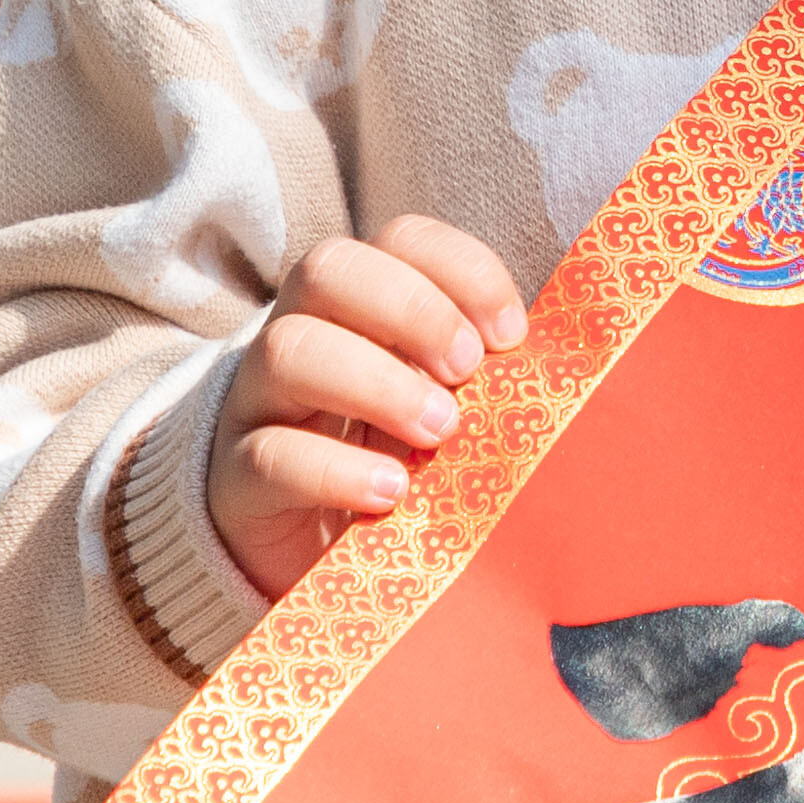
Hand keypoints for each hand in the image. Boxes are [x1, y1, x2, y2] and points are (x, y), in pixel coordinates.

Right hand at [204, 218, 533, 600]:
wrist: (310, 562)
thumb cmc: (394, 466)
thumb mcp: (442, 410)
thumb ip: (482, 379)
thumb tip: (567, 365)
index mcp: (358, 309)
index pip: (397, 240)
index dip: (458, 268)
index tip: (511, 333)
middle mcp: (299, 335)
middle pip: (327, 270)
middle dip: (410, 309)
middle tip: (466, 371)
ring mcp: (258, 405)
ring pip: (287, 349)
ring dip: (376, 382)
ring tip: (438, 432)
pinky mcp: (236, 482)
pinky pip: (269, 456)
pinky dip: (336, 470)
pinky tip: (391, 493)